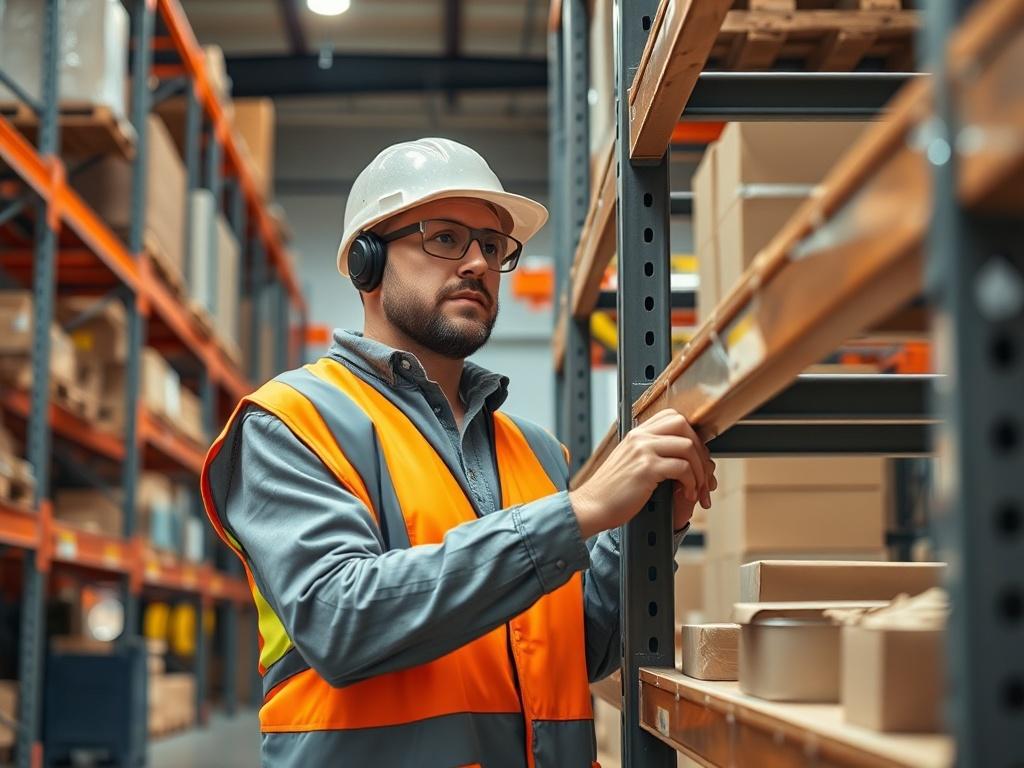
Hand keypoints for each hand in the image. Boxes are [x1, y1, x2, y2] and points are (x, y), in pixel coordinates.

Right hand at [569, 409, 716, 539]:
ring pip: (688, 447)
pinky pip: (682, 468)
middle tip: (703, 474)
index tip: (696, 457)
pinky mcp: (646, 468)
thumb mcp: (629, 463)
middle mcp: (640, 437)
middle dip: (701, 451)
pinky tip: (687, 494)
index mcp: (636, 434)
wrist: (592, 506)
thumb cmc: (611, 492)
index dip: (691, 435)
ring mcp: (643, 451)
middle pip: (684, 426)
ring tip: (697, 488)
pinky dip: (692, 483)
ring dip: (700, 470)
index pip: (673, 417)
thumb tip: (682, 457)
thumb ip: (649, 454)